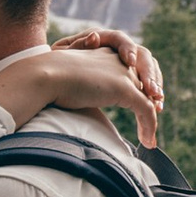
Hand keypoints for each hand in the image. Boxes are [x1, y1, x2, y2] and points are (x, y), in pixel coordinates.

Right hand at [0, 26, 163, 143]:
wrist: (43, 76)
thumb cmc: (48, 80)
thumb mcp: (70, 80)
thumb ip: (82, 86)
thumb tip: (77, 98)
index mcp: (105, 53)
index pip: (132, 68)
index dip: (140, 87)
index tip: (141, 107)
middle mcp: (117, 59)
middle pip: (146, 80)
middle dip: (152, 100)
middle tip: (151, 123)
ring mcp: (122, 73)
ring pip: (148, 97)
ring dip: (152, 118)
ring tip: (149, 138)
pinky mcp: (124, 88)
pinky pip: (145, 109)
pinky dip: (149, 127)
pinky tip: (148, 143)